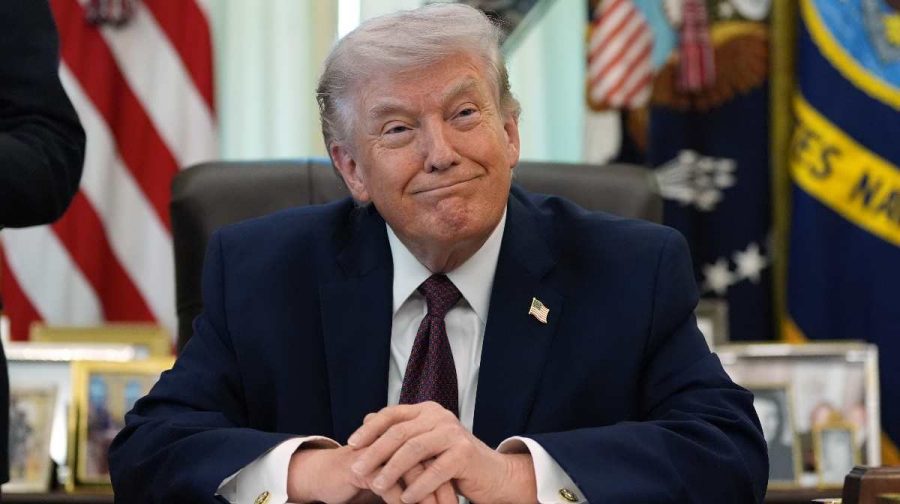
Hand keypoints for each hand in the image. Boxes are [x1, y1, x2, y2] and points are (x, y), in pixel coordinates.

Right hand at [287, 445, 455, 503]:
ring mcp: (378, 451)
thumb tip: (445, 492)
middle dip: (441, 488)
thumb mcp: (395, 476)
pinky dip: (399, 501)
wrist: (329, 475)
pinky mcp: (362, 466)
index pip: (434, 456)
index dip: (447, 478)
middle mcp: (393, 439)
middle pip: (427, 462)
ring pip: (409, 473)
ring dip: (423, 497)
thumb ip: (416, 475)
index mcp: (405, 437)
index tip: (460, 501)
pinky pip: (387, 485)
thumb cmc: (366, 476)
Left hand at [347, 402, 537, 502]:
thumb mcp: (424, 445)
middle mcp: (440, 416)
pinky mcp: (464, 453)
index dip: (370, 428)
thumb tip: (366, 418)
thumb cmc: (452, 462)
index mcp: (427, 411)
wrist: (492, 475)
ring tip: (376, 486)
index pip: (392, 414)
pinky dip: (417, 486)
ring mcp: (453, 433)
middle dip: (375, 452)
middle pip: (399, 431)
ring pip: (413, 449)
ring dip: (392, 469)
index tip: (351, 443)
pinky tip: (405, 500)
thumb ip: (401, 433)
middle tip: (357, 469)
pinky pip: (434, 470)